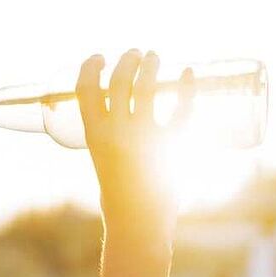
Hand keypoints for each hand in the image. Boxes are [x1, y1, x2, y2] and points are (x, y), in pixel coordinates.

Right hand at [76, 50, 175, 238]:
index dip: (90, 67)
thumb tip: (126, 106)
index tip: (99, 57)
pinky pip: (182, 111)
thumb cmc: (119, 191)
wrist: (137, 222)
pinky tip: (190, 73)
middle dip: (127, 61)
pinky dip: (188, 88)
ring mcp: (144, 138)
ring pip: (147, 89)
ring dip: (151, 67)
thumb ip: (111, 132)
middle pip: (119, 81)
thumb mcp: (103, 157)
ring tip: (155, 57)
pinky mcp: (171, 147)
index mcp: (93, 135)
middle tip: (136, 54)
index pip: (85, 88)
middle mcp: (116, 133)